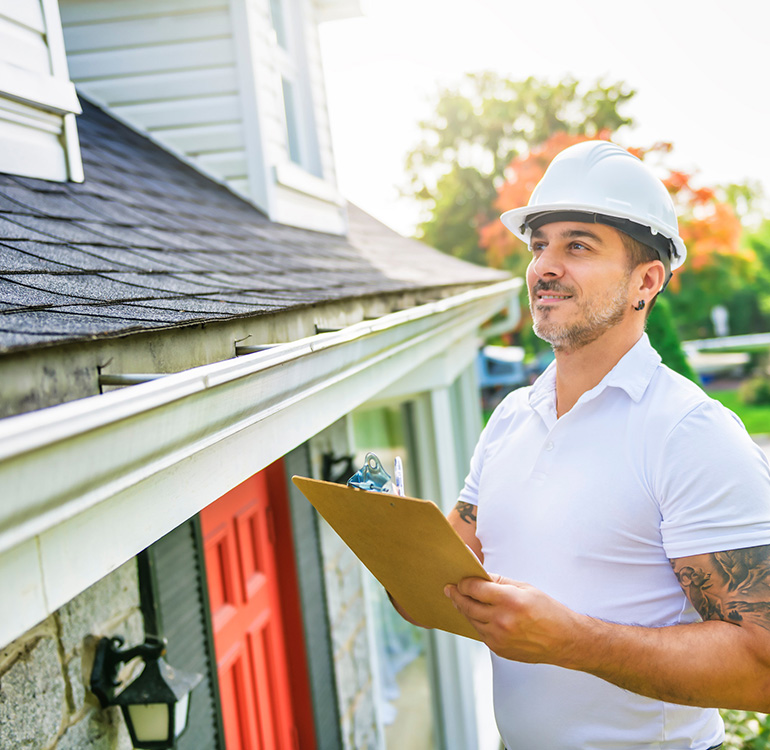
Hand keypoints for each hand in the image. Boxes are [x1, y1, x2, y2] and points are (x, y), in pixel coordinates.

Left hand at [444, 575, 584, 664]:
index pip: (475, 589)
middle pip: (468, 606)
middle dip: (457, 595)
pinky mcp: (499, 649)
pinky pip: (481, 633)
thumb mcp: (526, 588)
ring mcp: (499, 638)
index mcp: (510, 600)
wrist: (564, 640)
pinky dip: (477, 623)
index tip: (459, 580)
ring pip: (472, 620)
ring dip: (464, 610)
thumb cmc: (547, 610)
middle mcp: (502, 620)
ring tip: (460, 600)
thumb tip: (479, 576)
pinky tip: (476, 615)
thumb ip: (500, 582)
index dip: (464, 583)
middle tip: (450, 589)